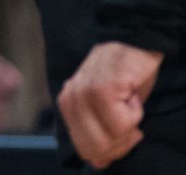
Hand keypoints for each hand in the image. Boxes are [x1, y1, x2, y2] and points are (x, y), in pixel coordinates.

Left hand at [59, 40, 162, 168]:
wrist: (134, 41)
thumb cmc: (125, 74)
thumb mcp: (110, 106)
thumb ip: (99, 132)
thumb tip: (98, 162)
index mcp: (68, 104)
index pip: (85, 148)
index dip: (110, 151)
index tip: (126, 135)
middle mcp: (71, 98)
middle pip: (95, 147)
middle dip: (121, 142)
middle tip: (132, 121)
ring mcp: (83, 93)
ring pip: (109, 137)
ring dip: (129, 126)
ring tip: (129, 101)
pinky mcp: (101, 88)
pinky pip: (121, 122)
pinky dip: (135, 112)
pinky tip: (131, 92)